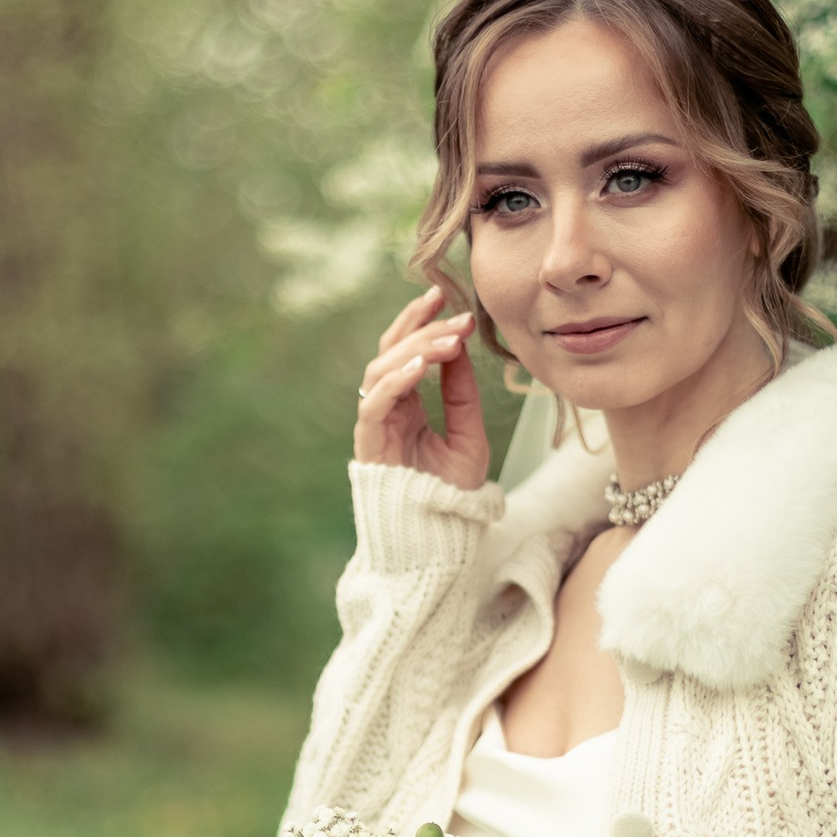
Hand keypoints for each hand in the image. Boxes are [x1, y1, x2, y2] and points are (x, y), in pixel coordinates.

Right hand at [355, 288, 487, 490]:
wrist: (435, 540)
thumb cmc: (449, 494)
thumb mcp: (468, 437)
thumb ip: (462, 396)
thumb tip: (460, 348)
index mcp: (407, 404)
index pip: (405, 350)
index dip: (421, 321)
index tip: (446, 297)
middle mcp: (386, 409)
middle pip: (390, 351)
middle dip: (422, 327)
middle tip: (455, 315)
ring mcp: (374, 424)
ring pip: (380, 369)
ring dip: (414, 350)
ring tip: (449, 341)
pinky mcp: (368, 444)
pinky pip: (374, 403)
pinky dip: (394, 382)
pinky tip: (420, 367)